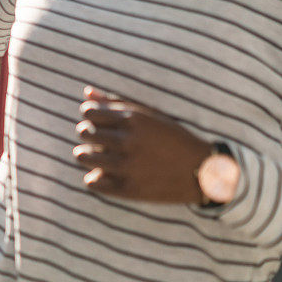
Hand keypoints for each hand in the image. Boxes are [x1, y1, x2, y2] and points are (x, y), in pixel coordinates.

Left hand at [74, 86, 211, 202]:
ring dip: (86, 154)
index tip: (96, 120)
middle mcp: (127, 141)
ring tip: (96, 154)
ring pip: (83, 156)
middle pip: (83, 132)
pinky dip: (94, 177)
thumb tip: (87, 92)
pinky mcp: (127, 189)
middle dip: (86, 132)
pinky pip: (92, 182)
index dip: (89, 114)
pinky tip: (104, 173)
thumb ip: (115, 102)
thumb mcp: (148, 114)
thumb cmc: (173, 136)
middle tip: (96, 137)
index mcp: (132, 119)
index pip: (89, 111)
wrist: (199, 171)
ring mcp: (126, 166)